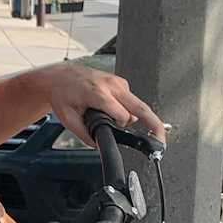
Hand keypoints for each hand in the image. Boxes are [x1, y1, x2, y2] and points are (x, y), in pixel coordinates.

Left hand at [29, 62, 165, 144]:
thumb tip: (100, 145)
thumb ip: (85, 134)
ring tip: (121, 124)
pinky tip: (115, 113)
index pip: (122, 115)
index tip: (123, 134)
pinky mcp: (120, 83)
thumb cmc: (63, 94)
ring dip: (135, 117)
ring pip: (136, 105)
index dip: (122, 127)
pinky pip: (130, 100)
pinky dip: (128, 110)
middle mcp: (112, 85)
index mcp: (98, 93)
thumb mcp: (69, 118)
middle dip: (154, 124)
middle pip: (140, 107)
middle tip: (161, 140)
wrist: (60, 77)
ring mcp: (118, 82)